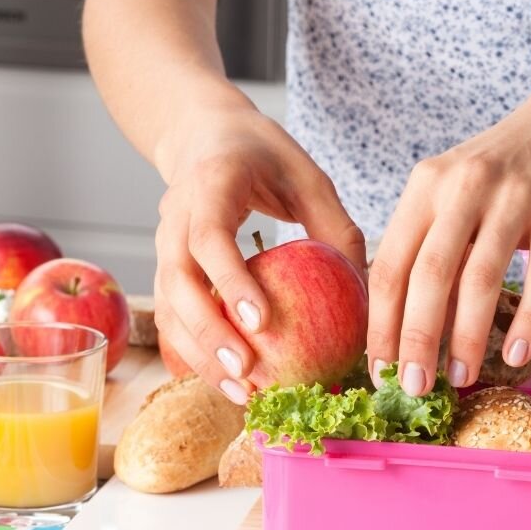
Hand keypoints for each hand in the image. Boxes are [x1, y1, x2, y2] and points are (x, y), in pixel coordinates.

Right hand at [154, 104, 365, 403]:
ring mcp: (163, 245)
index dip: (230, 281)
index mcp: (210, 184)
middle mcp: (175, 216)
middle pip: (179, 283)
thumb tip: (367, 291)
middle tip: (248, 372)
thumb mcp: (308, 177)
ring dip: (199, 355)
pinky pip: (171, 318)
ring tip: (241, 393)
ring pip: (168, 308)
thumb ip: (336, 227)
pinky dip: (194, 353)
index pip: (209, 237)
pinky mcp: (166, 270)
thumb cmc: (264, 155)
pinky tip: (228, 383)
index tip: (260, 322)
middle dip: (209, 333)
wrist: (203, 136)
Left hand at [367, 77, 530, 395]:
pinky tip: (517, 354)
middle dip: (417, 340)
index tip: (379, 370)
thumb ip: (428, 245)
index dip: (380, 323)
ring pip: (481, 278)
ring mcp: (513, 196)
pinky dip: (530, 320)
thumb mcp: (451, 192)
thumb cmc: (502, 169)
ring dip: (467, 337)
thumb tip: (402, 328)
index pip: (389, 264)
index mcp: (425, 187)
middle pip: (429, 275)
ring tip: (460, 378)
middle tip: (414, 389)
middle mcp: (462, 188)